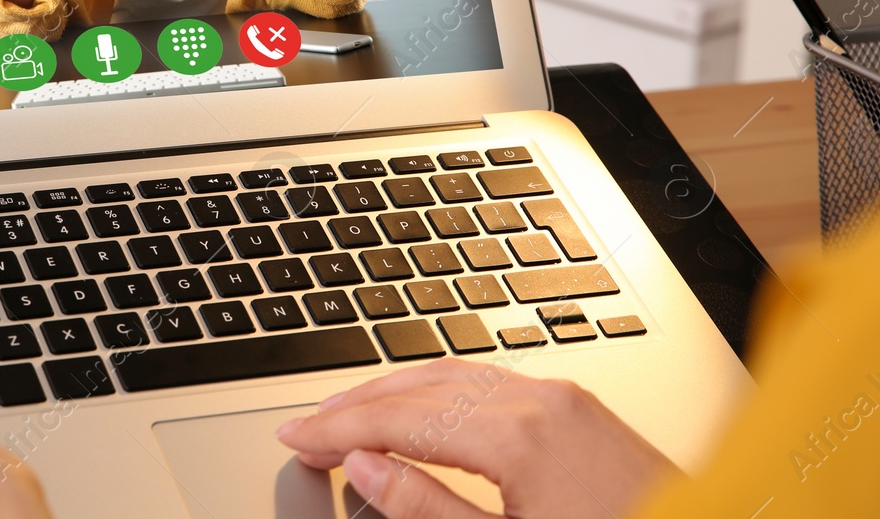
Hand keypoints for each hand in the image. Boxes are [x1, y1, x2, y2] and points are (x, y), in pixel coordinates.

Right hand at [275, 358, 677, 518]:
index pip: (400, 420)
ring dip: (394, 393)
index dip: (339, 429)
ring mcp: (566, 399)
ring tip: (350, 417)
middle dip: (357, 406)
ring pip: (453, 375)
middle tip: (308, 431)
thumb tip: (365, 467)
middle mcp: (542, 400)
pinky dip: (439, 391)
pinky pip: (490, 381)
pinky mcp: (582, 409)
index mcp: (520, 435)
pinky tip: (422, 407)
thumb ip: (427, 508)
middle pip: (421, 387)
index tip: (297, 440)